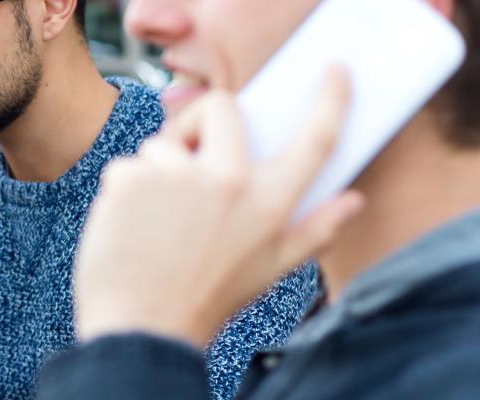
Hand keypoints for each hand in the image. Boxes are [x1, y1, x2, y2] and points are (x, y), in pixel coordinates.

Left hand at [74, 67, 361, 347]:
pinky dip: (125, 191)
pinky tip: (131, 226)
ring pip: (164, 143)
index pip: (314, 140)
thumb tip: (354, 201)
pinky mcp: (131, 178)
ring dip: (159, 171)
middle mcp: (229, 182)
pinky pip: (128, 165)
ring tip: (159, 220)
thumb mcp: (272, 270)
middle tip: (194, 154)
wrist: (143, 327)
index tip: (334, 72)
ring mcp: (177, 176)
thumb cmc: (208, 299)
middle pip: (222, 108)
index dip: (331, 101)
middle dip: (205, 121)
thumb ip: (315, 231)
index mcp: (271, 203)